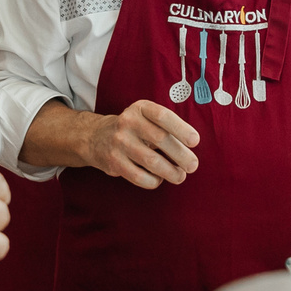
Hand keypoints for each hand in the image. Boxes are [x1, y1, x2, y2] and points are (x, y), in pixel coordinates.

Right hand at [86, 100, 200, 188]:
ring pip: (151, 161)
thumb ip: (165, 127)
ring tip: (180, 176)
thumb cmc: (133, 129)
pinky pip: (139, 176)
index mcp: (140, 109)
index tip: (195, 141)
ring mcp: (119, 142)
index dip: (181, 128)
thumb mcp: (145, 118)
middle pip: (160, 139)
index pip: (162, 116)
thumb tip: (190, 148)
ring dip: (171, 171)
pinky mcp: (113, 162)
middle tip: (192, 165)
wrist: (96, 137)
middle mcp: (128, 122)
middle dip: (181, 155)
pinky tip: (159, 179)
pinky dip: (153, 180)